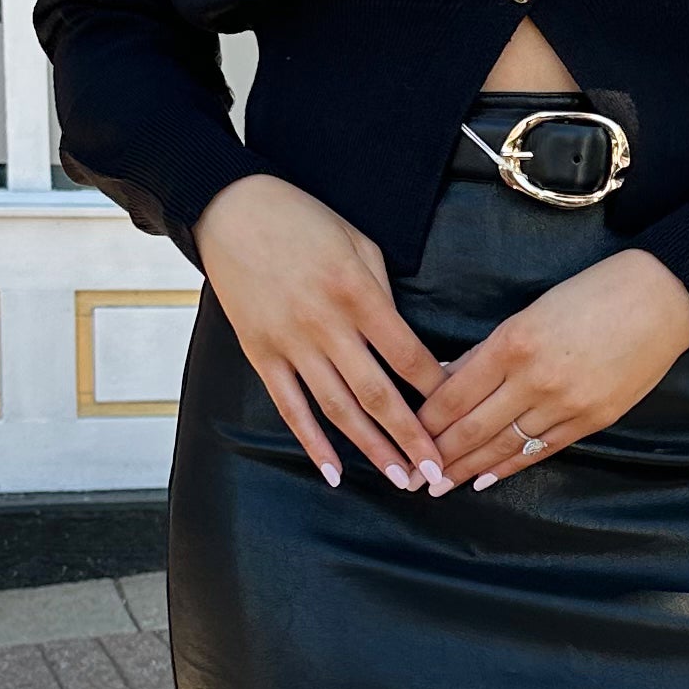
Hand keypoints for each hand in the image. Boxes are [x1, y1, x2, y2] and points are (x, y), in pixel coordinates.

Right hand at [196, 174, 448, 491]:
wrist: (230, 209)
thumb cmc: (302, 220)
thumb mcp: (358, 244)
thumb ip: (382, 295)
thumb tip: (405, 346)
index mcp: (357, 292)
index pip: (406, 354)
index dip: (436, 391)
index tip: (457, 418)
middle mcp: (325, 324)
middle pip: (377, 393)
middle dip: (411, 438)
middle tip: (437, 474)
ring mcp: (290, 342)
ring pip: (337, 408)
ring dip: (371, 448)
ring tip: (399, 479)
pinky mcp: (260, 353)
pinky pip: (289, 406)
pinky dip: (311, 442)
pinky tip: (332, 472)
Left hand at [418, 247, 688, 486]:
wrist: (663, 300)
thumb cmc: (595, 292)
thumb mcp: (532, 309)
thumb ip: (490, 349)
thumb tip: (449, 377)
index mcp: (514, 342)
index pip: (456, 394)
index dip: (426, 421)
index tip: (404, 436)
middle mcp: (537, 379)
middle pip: (474, 427)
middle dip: (439, 455)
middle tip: (411, 477)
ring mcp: (567, 404)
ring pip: (504, 445)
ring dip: (468, 469)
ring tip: (440, 486)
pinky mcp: (593, 420)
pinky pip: (541, 450)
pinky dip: (510, 467)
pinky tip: (486, 480)